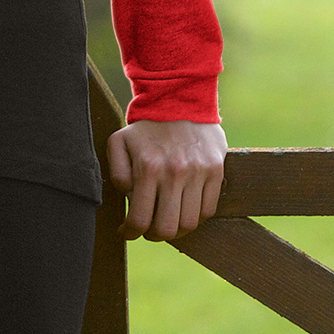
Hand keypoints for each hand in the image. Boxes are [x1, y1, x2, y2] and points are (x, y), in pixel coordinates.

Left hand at [105, 118, 226, 240]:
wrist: (180, 99)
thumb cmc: (146, 127)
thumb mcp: (119, 142)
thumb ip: (118, 172)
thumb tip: (128, 198)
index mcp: (148, 168)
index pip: (140, 220)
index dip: (131, 233)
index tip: (128, 232)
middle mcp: (175, 173)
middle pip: (167, 229)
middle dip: (154, 235)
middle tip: (149, 230)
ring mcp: (198, 173)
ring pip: (189, 223)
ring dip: (176, 229)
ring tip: (167, 220)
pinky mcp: (215, 170)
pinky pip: (208, 210)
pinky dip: (195, 216)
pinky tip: (184, 209)